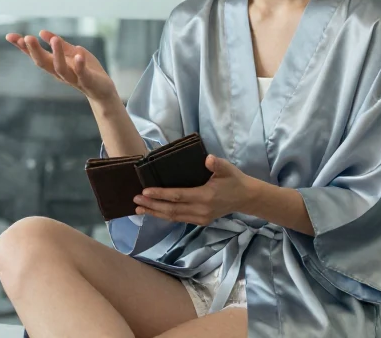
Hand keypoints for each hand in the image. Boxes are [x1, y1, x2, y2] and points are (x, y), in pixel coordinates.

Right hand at [5, 30, 116, 101]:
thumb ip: (59, 44)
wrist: (103, 91)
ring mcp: (73, 78)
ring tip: (54, 40)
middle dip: (35, 51)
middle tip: (27, 38)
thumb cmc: (85, 70)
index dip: (23, 47)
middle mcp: (59, 73)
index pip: (35, 55)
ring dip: (57, 54)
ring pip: (60, 68)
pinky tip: (78, 55)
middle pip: (43, 63)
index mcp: (54, 65)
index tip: (9, 36)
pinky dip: (79, 65)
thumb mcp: (71, 53)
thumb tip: (41, 32)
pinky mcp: (87, 81)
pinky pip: (82, 73)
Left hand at [134, 155, 253, 225]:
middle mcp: (201, 210)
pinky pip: (179, 219)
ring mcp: (200, 218)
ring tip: (139, 209)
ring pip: (174, 217)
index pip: (178, 196)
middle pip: (171, 210)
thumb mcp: (227, 168)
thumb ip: (217, 164)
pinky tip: (154, 212)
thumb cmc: (234, 180)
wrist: (245, 198)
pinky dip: (165, 216)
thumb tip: (208, 158)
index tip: (144, 192)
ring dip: (155, 213)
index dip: (160, 194)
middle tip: (135, 201)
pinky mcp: (200, 221)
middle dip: (152, 206)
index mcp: (205, 196)